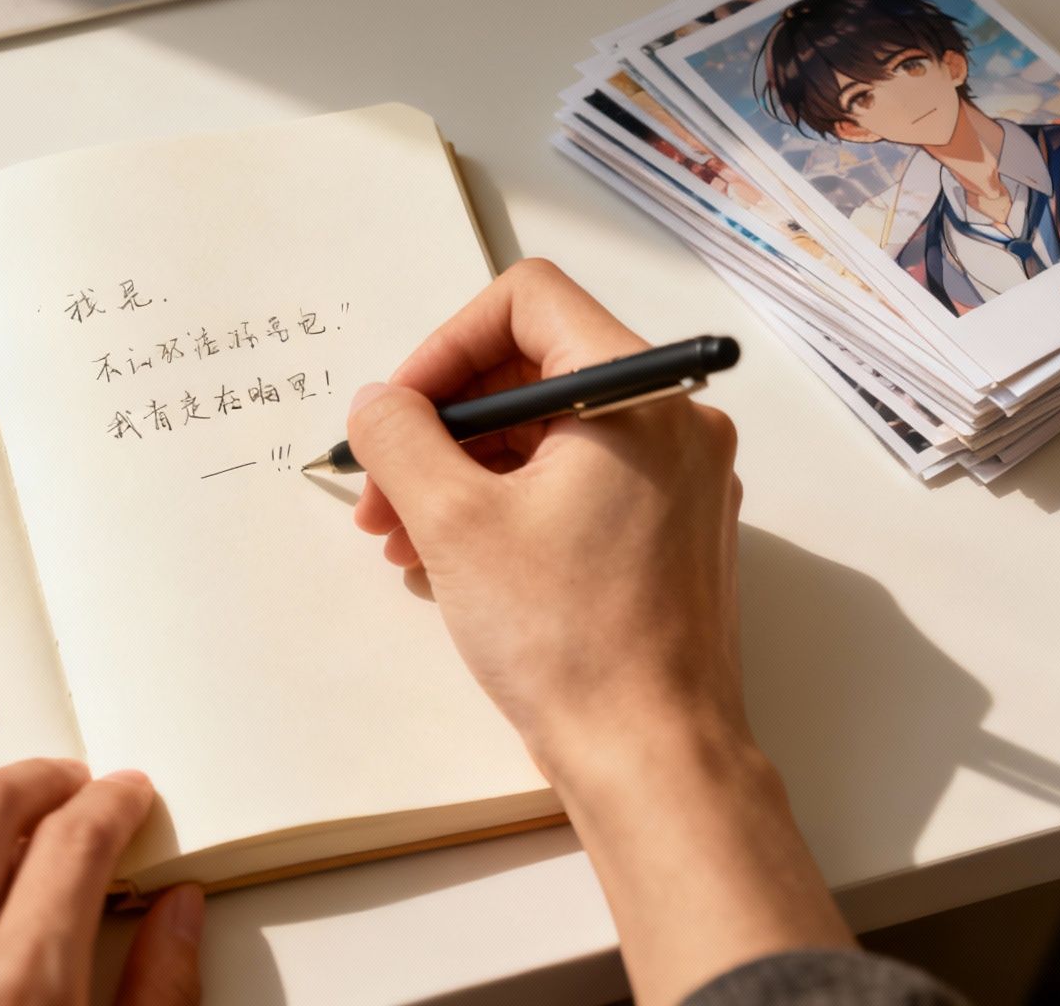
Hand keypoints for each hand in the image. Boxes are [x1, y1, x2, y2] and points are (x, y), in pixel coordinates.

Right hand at [348, 258, 745, 783]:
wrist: (651, 756)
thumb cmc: (573, 643)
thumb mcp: (454, 523)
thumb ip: (402, 438)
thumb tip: (380, 403)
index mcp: (639, 396)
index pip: (528, 302)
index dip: (445, 346)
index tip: (401, 411)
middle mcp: (674, 424)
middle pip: (534, 370)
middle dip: (443, 424)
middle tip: (382, 486)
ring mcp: (679, 481)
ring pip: (549, 434)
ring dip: (464, 472)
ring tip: (404, 537)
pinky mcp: (668, 531)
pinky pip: (575, 483)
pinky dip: (508, 504)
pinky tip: (450, 559)